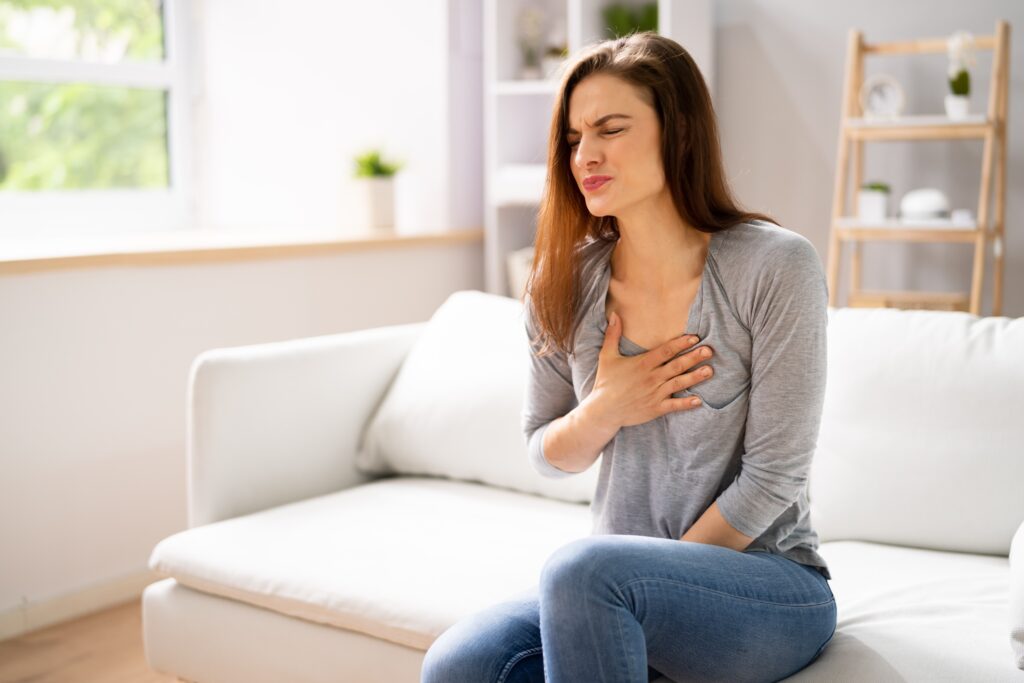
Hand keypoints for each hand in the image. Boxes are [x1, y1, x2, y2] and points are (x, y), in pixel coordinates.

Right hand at [589, 311, 713, 429]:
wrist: (603, 411)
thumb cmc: (605, 382)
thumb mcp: (606, 356)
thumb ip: (613, 335)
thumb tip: (614, 314)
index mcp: (642, 364)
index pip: (665, 351)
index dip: (680, 343)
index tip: (694, 338)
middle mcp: (651, 378)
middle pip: (677, 365)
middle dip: (694, 357)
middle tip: (709, 351)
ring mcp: (655, 394)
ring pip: (679, 383)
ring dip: (695, 377)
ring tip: (710, 371)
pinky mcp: (655, 409)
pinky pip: (674, 406)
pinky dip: (686, 403)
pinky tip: (698, 400)